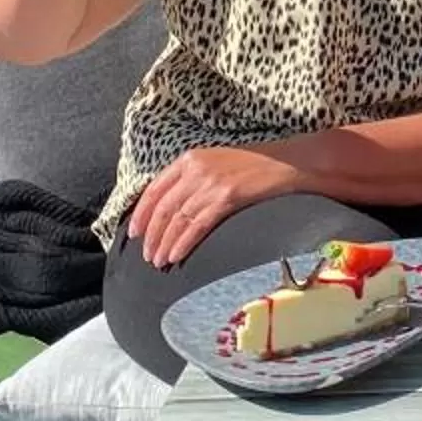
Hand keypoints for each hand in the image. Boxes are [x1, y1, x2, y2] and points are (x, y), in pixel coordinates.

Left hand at [127, 144, 290, 268]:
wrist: (287, 162)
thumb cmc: (253, 165)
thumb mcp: (215, 163)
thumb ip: (192, 179)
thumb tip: (169, 208)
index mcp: (189, 159)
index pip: (154, 189)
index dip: (141, 214)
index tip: (134, 233)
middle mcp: (196, 169)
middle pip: (163, 208)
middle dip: (152, 235)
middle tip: (147, 256)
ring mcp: (211, 183)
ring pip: (177, 220)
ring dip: (165, 244)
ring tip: (159, 262)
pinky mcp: (226, 197)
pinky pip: (196, 226)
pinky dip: (183, 244)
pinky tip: (176, 256)